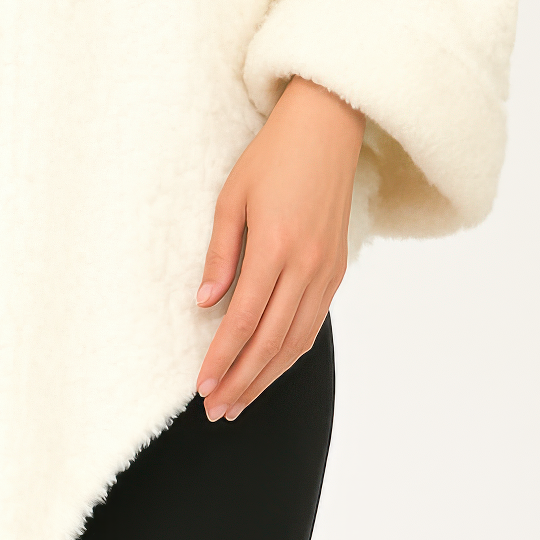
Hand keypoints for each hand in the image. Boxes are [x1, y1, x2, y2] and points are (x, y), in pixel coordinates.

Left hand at [195, 76, 363, 421]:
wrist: (327, 128)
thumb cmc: (272, 156)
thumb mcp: (232, 197)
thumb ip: (220, 254)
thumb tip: (205, 303)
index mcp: (275, 246)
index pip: (244, 320)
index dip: (222, 358)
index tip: (202, 386)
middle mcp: (306, 265)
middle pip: (272, 341)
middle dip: (242, 380)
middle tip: (216, 410)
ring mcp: (326, 270)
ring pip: (297, 340)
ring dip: (267, 375)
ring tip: (240, 401)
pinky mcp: (336, 269)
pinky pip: (314, 322)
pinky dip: (291, 352)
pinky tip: (271, 366)